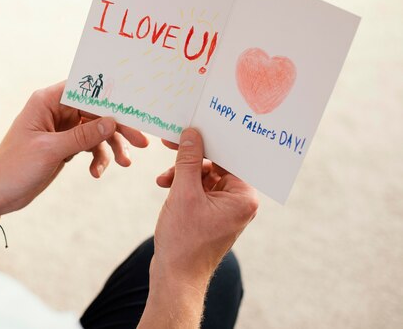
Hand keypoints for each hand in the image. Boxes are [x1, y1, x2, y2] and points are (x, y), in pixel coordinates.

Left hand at [0, 81, 148, 217]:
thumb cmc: (14, 166)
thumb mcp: (50, 150)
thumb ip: (82, 136)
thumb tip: (112, 122)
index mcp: (48, 101)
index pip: (86, 89)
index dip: (110, 96)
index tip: (133, 107)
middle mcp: (57, 110)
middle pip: (97, 111)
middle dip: (118, 127)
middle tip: (141, 142)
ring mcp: (63, 129)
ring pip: (97, 130)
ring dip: (112, 146)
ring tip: (124, 164)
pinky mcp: (65, 146)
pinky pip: (91, 146)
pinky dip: (98, 158)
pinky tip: (97, 173)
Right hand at [152, 128, 258, 284]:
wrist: (175, 278)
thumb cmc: (184, 241)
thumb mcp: (184, 193)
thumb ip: (188, 160)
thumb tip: (191, 134)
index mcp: (243, 196)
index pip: (230, 156)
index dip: (208, 141)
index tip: (189, 130)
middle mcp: (239, 202)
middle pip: (217, 164)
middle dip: (191, 159)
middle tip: (170, 146)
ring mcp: (225, 209)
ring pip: (205, 176)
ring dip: (183, 173)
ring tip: (163, 179)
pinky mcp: (211, 214)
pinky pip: (200, 189)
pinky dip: (183, 185)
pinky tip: (166, 186)